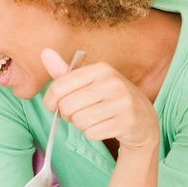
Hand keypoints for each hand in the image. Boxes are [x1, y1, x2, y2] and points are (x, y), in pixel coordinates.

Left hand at [41, 48, 158, 151]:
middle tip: (77, 113)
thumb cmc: (108, 98)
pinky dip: (92, 134)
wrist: (143, 119)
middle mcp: (113, 82)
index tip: (53, 106)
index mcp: (101, 68)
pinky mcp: (127, 122)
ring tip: (92, 119)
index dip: (50, 101)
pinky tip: (103, 126)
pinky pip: (92, 133)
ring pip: (79, 121)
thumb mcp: (88, 81)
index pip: (59, 86)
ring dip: (80, 125)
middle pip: (67, 106)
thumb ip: (64, 72)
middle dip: (67, 115)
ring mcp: (123, 102)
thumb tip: (44, 52)